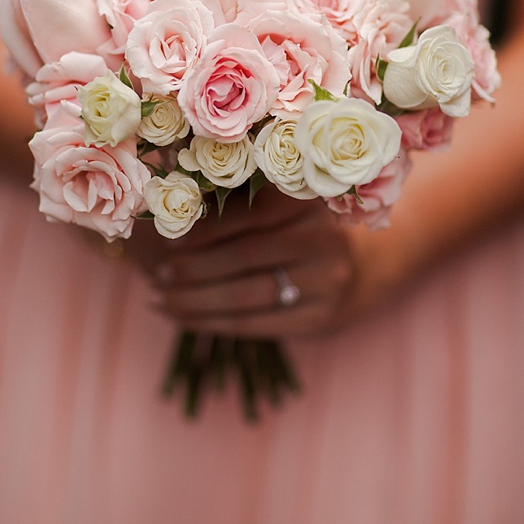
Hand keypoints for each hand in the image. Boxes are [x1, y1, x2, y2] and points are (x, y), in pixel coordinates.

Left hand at [144, 184, 405, 337]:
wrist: (366, 265)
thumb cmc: (304, 225)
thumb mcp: (284, 202)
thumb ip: (239, 200)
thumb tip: (171, 205)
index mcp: (310, 198)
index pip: (248, 212)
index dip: (203, 228)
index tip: (167, 238)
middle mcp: (324, 239)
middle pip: (242, 257)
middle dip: (192, 268)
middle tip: (157, 273)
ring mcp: (326, 282)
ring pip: (244, 296)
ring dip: (193, 300)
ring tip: (161, 299)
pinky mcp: (322, 320)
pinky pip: (254, 324)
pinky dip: (211, 322)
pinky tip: (182, 317)